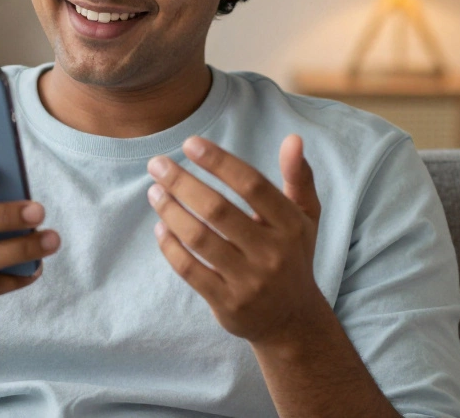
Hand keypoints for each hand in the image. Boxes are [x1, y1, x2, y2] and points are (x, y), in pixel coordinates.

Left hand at [147, 134, 322, 347]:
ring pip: (199, 239)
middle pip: (217, 210)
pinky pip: (189, 269)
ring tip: (154, 192)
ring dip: (170, 211)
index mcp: (291, 225)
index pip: (252, 185)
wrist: (292, 320)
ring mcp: (249, 281)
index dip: (219, 161)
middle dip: (182, 182)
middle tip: (157, 164)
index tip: (189, 144)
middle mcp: (272, 254)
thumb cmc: (292, 255)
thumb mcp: (304, 217)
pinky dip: (170, 246)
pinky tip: (160, 226)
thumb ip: (299, 177)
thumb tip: (293, 139)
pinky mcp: (227, 304)